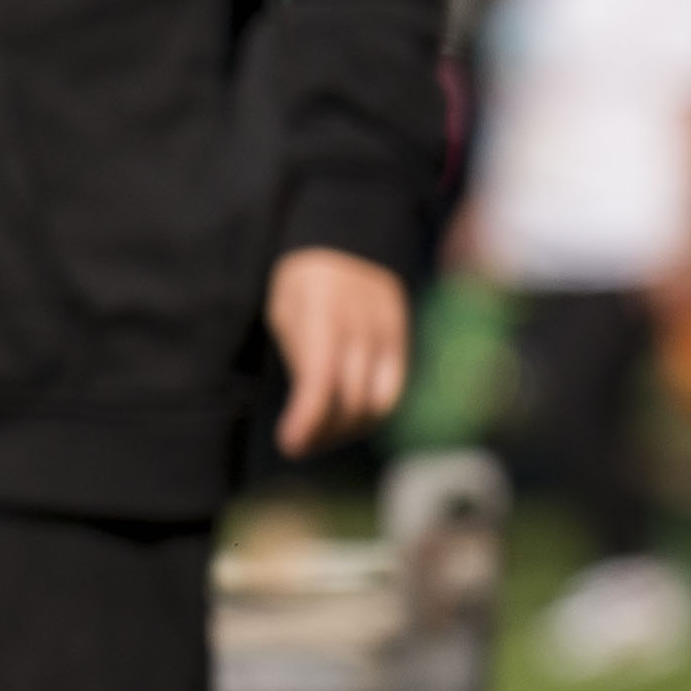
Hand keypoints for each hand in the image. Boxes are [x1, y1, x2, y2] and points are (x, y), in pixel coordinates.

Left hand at [268, 246, 412, 455]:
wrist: (348, 246)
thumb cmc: (303, 286)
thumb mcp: (286, 313)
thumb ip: (301, 358)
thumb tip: (310, 413)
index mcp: (325, 314)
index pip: (321, 379)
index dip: (307, 417)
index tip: (289, 444)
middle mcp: (364, 325)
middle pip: (351, 400)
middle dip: (322, 432)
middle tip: (297, 444)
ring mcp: (390, 334)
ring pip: (378, 403)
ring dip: (348, 430)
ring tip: (319, 436)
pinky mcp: (404, 343)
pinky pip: (394, 391)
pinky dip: (371, 414)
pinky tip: (346, 421)